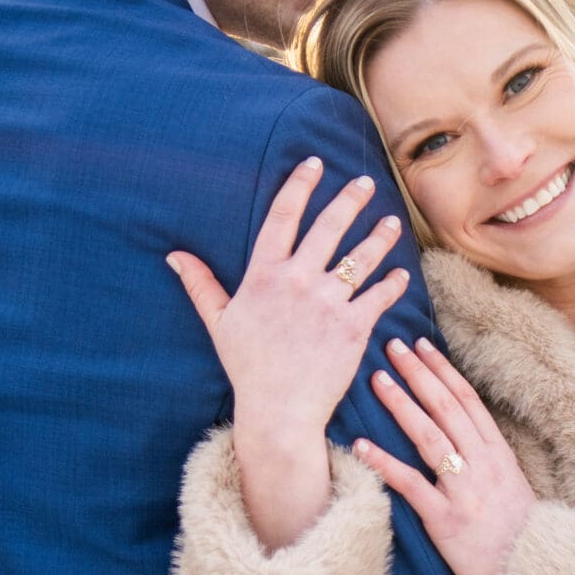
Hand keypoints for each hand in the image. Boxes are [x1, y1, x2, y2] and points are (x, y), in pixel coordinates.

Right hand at [168, 156, 411, 550]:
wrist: (278, 411)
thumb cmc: (248, 367)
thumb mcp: (220, 322)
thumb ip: (202, 284)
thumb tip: (175, 256)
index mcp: (264, 275)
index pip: (283, 216)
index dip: (300, 185)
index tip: (315, 164)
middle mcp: (297, 282)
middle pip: (329, 227)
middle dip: (350, 199)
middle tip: (366, 183)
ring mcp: (327, 303)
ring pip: (361, 257)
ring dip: (379, 236)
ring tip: (391, 224)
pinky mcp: (353, 327)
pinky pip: (379, 295)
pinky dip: (393, 282)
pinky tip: (400, 272)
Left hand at [354, 336, 535, 574]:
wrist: (534, 574)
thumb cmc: (520, 536)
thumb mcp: (512, 487)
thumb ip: (488, 461)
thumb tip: (463, 437)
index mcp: (498, 454)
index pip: (467, 401)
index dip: (442, 370)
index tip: (423, 346)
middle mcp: (483, 464)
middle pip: (446, 408)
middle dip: (418, 374)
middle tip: (392, 346)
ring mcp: (465, 491)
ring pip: (429, 437)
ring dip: (401, 405)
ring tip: (377, 380)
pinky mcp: (447, 520)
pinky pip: (411, 486)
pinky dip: (384, 463)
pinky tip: (360, 445)